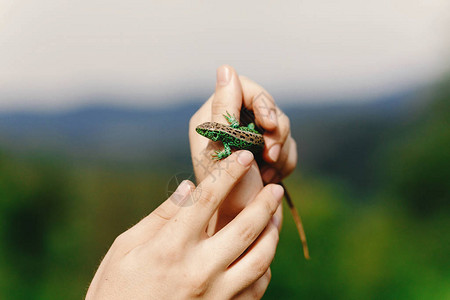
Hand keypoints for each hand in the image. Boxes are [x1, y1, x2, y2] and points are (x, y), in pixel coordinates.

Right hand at [86, 151, 282, 298]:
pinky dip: (265, 267)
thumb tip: (189, 188)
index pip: (207, 200)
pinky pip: (255, 288)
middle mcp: (199, 270)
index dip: (228, 173)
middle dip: (265, 203)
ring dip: (272, 233)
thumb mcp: (125, 249)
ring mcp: (215, 295)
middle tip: (276, 187)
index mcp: (170, 248)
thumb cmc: (114, 290)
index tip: (243, 157)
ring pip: (259, 259)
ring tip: (275, 215)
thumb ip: (160, 217)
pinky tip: (264, 253)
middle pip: (244, 228)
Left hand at [190, 65, 296, 184]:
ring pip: (281, 126)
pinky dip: (286, 161)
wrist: (241, 228)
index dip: (263, 102)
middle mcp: (229, 124)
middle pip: (267, 106)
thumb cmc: (227, 193)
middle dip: (275, 132)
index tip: (269, 125)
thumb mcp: (225, 149)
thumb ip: (224, 109)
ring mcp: (249, 138)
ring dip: (280, 151)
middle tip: (270, 156)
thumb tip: (226, 67)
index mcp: (211, 118)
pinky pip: (287, 144)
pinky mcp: (264, 152)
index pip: (243, 88)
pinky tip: (272, 177)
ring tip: (269, 173)